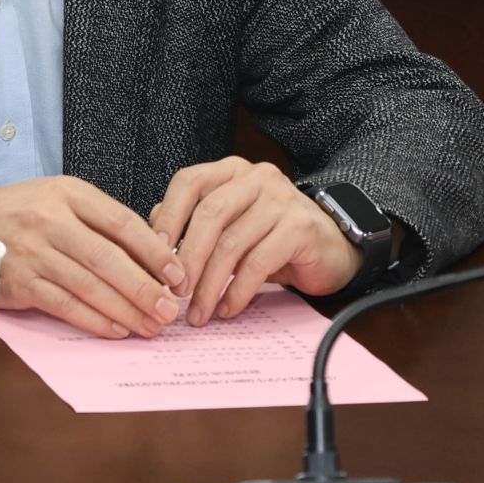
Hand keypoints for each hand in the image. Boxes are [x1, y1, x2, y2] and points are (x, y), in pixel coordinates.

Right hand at [0, 178, 185, 339]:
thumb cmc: (19, 211)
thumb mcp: (58, 197)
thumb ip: (98, 220)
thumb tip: (153, 254)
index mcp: (67, 193)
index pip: (121, 222)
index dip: (154, 251)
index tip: (178, 274)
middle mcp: (50, 219)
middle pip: (109, 258)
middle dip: (145, 288)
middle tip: (171, 310)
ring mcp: (32, 252)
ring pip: (90, 286)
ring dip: (126, 310)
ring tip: (151, 326)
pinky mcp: (19, 282)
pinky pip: (65, 305)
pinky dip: (94, 320)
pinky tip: (116, 329)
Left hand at [149, 158, 364, 325]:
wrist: (330, 248)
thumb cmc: (272, 237)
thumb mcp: (231, 224)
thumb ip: (194, 221)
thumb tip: (153, 230)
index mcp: (232, 171)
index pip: (189, 182)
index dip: (168, 217)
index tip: (154, 254)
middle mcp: (257, 178)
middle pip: (209, 214)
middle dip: (188, 258)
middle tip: (174, 292)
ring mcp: (281, 199)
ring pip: (232, 243)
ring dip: (210, 284)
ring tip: (199, 311)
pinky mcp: (300, 227)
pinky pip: (258, 263)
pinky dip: (238, 291)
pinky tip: (227, 308)